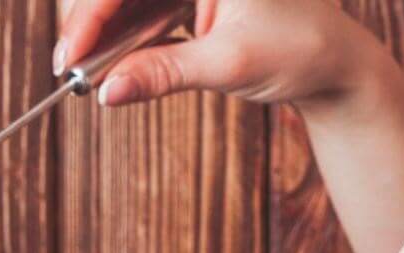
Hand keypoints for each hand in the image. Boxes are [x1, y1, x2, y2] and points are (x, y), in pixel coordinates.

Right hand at [56, 0, 374, 109]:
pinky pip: (145, 5)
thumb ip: (164, 74)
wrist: (334, 62)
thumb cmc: (299, 50)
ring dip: (104, 27)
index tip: (71, 55)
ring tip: (85, 66)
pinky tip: (113, 58)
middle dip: (92, 18)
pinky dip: (125, 32)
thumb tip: (108, 92)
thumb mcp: (229, 64)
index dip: (93, 12)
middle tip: (69, 65)